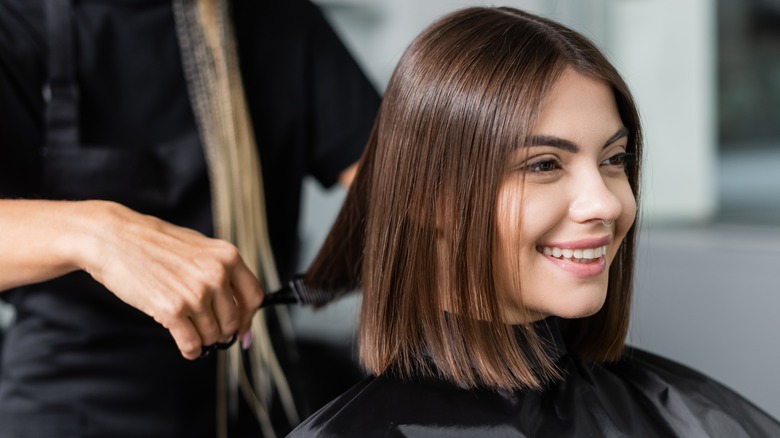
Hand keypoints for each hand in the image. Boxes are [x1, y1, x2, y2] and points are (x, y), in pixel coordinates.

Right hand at [83, 202, 263, 358]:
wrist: (114, 238)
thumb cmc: (154, 243)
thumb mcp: (199, 248)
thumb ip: (221, 272)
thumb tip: (241, 307)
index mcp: (228, 257)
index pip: (254, 298)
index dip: (248, 318)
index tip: (241, 329)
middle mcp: (216, 274)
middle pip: (232, 322)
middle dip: (220, 331)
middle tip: (205, 329)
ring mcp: (195, 293)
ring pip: (212, 335)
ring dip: (202, 339)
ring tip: (188, 328)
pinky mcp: (172, 310)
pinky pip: (192, 344)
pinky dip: (190, 350)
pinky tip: (186, 347)